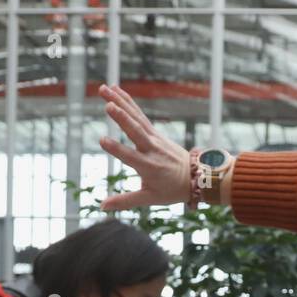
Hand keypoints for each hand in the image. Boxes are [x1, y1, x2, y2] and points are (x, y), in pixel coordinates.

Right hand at [98, 84, 193, 209]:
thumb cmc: (170, 190)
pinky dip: (128, 102)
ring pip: (135, 117)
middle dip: (121, 117)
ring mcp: (154, 138)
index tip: (102, 140)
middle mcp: (151, 149)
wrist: (195, 176)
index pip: (130, 156)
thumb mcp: (149, 199)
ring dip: (120, 101)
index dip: (116, 149)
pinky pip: (139, 114)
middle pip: (135, 130)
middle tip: (107, 104)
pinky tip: (116, 90)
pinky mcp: (154, 132)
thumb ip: (124, 202)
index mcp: (148, 166)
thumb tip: (102, 207)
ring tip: (103, 88)